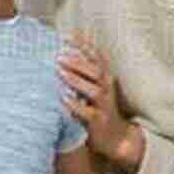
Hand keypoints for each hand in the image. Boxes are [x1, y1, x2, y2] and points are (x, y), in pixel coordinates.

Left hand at [59, 32, 142, 169]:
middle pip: (95, 71)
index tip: (67, 35)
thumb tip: (63, 52)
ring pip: (94, 90)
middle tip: (59, 56)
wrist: (114, 137)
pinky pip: (87, 112)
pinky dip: (75, 105)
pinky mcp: (98, 121)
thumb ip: (82, 71)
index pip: (96, 57)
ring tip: (60, 72)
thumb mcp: (93, 87)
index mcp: (104, 77)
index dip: (83, 45)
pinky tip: (63, 99)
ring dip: (76, 80)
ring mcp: (104, 105)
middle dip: (78, 62)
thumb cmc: (99, 108)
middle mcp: (106, 89)